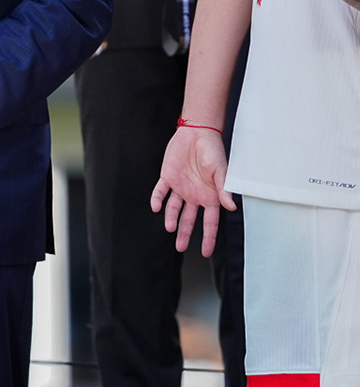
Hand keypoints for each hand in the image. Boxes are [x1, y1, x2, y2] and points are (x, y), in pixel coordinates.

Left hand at [150, 124, 234, 255]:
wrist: (197, 133)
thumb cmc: (213, 152)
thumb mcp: (221, 171)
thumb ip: (224, 189)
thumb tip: (232, 207)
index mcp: (210, 197)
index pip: (210, 223)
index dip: (208, 238)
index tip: (206, 252)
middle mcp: (195, 195)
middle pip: (189, 219)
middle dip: (185, 234)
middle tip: (181, 248)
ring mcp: (181, 187)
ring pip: (174, 208)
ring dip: (171, 218)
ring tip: (170, 228)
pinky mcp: (168, 177)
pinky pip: (161, 191)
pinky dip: (157, 199)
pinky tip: (155, 206)